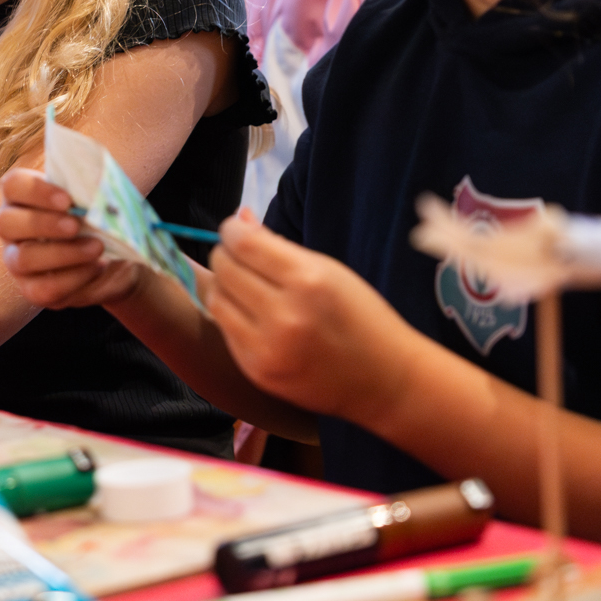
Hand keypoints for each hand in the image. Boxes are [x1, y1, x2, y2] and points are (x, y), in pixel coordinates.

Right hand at [0, 167, 145, 309]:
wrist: (119, 258)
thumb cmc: (101, 219)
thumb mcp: (100, 202)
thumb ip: (93, 193)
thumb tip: (97, 194)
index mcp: (23, 196)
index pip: (14, 185)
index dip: (36, 191)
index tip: (68, 200)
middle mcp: (12, 228)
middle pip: (5, 222)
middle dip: (43, 224)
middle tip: (76, 226)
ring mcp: (17, 261)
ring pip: (23, 258)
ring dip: (63, 253)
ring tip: (96, 248)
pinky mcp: (32, 289)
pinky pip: (43, 288)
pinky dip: (74, 278)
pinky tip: (97, 267)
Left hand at [206, 208, 423, 424]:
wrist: (383, 381)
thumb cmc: (362, 317)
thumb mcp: (329, 271)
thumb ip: (279, 245)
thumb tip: (239, 219)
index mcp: (307, 281)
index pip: (243, 244)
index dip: (231, 230)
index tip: (234, 229)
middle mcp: (284, 316)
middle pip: (224, 269)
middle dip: (226, 255)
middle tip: (238, 255)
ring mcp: (267, 349)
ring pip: (216, 299)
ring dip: (223, 285)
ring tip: (242, 283)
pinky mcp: (258, 372)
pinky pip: (226, 330)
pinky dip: (232, 315)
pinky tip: (251, 313)